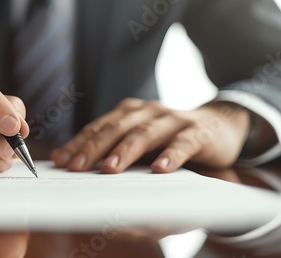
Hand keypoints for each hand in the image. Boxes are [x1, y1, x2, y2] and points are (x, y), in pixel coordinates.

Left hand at [51, 98, 250, 172]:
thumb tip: (68, 161)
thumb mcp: (138, 140)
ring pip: (145, 134)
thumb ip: (109, 147)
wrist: (219, 125)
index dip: (78, 143)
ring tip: (110, 170)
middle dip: (94, 148)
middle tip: (76, 167)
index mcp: (129, 113)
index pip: (98, 128)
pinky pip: (182, 143)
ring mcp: (173, 119)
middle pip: (116, 129)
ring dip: (126, 151)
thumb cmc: (169, 137)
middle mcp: (147, 111)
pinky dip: (171, 155)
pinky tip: (160, 170)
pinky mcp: (198, 132)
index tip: (60, 161)